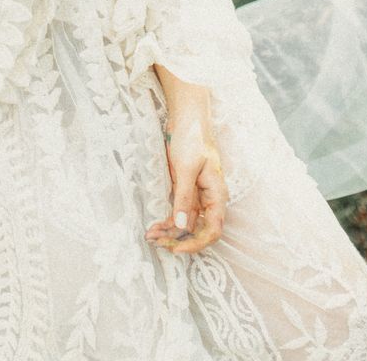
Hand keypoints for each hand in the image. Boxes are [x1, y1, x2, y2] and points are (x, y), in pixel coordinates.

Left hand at [144, 110, 228, 255]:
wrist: (186, 118)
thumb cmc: (192, 138)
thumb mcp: (186, 168)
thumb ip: (184, 197)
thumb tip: (181, 225)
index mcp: (217, 194)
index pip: (213, 229)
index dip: (197, 243)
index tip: (176, 248)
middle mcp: (209, 199)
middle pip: (198, 230)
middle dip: (178, 239)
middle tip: (156, 241)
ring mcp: (197, 196)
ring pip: (185, 223)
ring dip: (169, 231)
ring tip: (150, 235)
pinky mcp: (185, 190)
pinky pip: (178, 212)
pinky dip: (167, 220)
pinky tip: (154, 225)